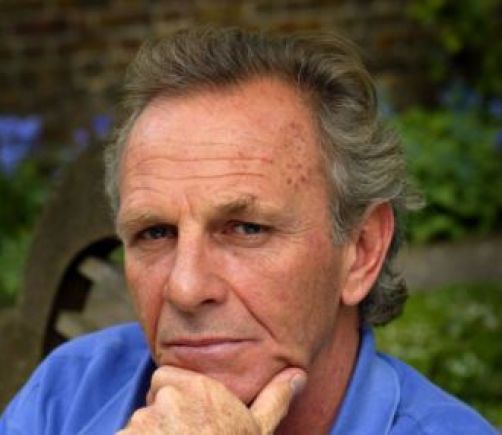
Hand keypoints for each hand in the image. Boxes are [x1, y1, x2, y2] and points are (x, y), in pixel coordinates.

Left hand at [116, 366, 305, 434]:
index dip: (172, 397)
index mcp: (200, 388)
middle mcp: (169, 398)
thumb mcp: (258, 431)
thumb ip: (274, 398)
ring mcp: (143, 423)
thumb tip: (298, 374)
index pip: (164, 378)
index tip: (188, 422)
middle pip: (151, 401)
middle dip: (159, 421)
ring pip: (136, 426)